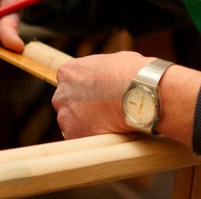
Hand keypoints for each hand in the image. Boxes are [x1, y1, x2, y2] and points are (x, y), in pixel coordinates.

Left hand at [53, 51, 200, 145]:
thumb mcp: (113, 61)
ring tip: (111, 122)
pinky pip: (82, 139)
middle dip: (82, 107)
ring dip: (88, 123)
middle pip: (68, 103)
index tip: (96, 92)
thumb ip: (100, 70)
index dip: (85, 87)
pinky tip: (110, 133)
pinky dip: (94, 137)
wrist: (138, 92)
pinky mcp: (75, 137)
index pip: (70, 81)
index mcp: (68, 72)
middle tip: (103, 109)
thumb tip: (107, 74)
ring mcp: (66, 118)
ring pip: (74, 123)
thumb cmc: (130, 72)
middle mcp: (62, 95)